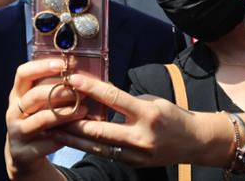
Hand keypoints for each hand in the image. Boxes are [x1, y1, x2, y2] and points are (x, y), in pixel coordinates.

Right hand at [5, 59, 86, 179]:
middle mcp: (13, 111)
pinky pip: (48, 141)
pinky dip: (65, 136)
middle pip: (34, 96)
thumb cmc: (38, 122)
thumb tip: (80, 74)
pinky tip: (78, 131)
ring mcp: (17, 132)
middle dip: (59, 91)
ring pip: (42, 119)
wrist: (23, 155)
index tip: (62, 64)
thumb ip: (52, 90)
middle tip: (79, 91)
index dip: (41, 66)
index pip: (23, 73)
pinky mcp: (24, 151)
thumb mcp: (39, 105)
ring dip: (65, 113)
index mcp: (17, 94)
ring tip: (83, 110)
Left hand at [52, 73, 207, 166]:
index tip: (72, 79)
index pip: (114, 99)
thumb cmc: (170, 115)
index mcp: (148, 114)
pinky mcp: (132, 164)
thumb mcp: (149, 99)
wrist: (195, 142)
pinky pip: (105, 154)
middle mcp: (141, 137)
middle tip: (50, 112)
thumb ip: (122, 97)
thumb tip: (96, 89)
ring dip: (72, 139)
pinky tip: (71, 140)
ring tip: (51, 130)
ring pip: (97, 147)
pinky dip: (87, 146)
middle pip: (99, 130)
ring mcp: (137, 155)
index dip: (91, 88)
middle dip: (72, 121)